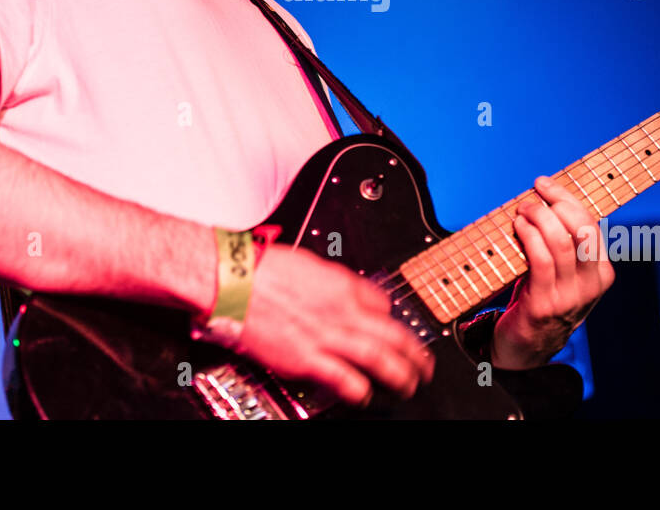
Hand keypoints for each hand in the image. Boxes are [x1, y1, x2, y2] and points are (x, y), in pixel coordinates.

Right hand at [233, 246, 434, 406]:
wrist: (234, 281)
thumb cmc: (264, 269)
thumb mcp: (310, 263)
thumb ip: (333, 280)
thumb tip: (347, 290)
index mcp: (342, 285)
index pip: (381, 303)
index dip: (390, 317)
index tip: (392, 327)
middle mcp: (341, 310)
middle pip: (391, 334)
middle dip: (414, 352)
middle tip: (424, 364)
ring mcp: (326, 336)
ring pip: (376, 357)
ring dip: (398, 373)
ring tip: (408, 384)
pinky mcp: (305, 358)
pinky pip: (341, 378)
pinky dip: (358, 389)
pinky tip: (364, 395)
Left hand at [491, 176, 614, 369]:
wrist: (527, 346)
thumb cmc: (542, 297)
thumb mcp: (563, 272)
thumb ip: (564, 243)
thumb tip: (545, 199)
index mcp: (602, 273)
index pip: (591, 225)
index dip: (567, 199)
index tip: (545, 183)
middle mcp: (591, 285)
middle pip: (581, 230)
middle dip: (555, 204)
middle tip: (532, 197)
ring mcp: (569, 297)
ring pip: (561, 242)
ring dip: (538, 218)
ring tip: (522, 210)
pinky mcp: (545, 304)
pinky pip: (540, 259)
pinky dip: (528, 236)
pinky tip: (518, 227)